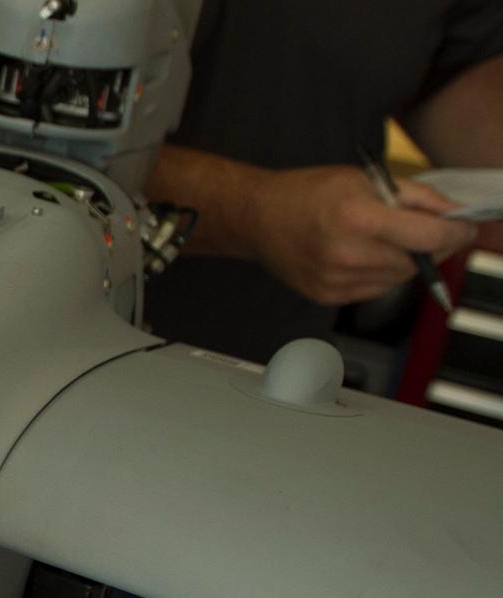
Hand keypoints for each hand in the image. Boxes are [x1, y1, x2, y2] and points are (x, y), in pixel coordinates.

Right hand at [250, 166, 477, 305]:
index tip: (464, 228)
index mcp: (357, 218)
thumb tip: (454, 214)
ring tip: (382, 240)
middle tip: (423, 229)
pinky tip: (362, 255)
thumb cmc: (307, 193)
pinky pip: (375, 289)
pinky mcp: (328, 296)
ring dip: (404, 260)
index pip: (429, 237)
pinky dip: (380, 273)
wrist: (256, 218)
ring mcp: (336, 280)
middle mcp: (347, 254)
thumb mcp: (364, 179)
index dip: (456, 233)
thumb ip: (415, 196)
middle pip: (417, 261)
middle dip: (430, 246)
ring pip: (398, 278)